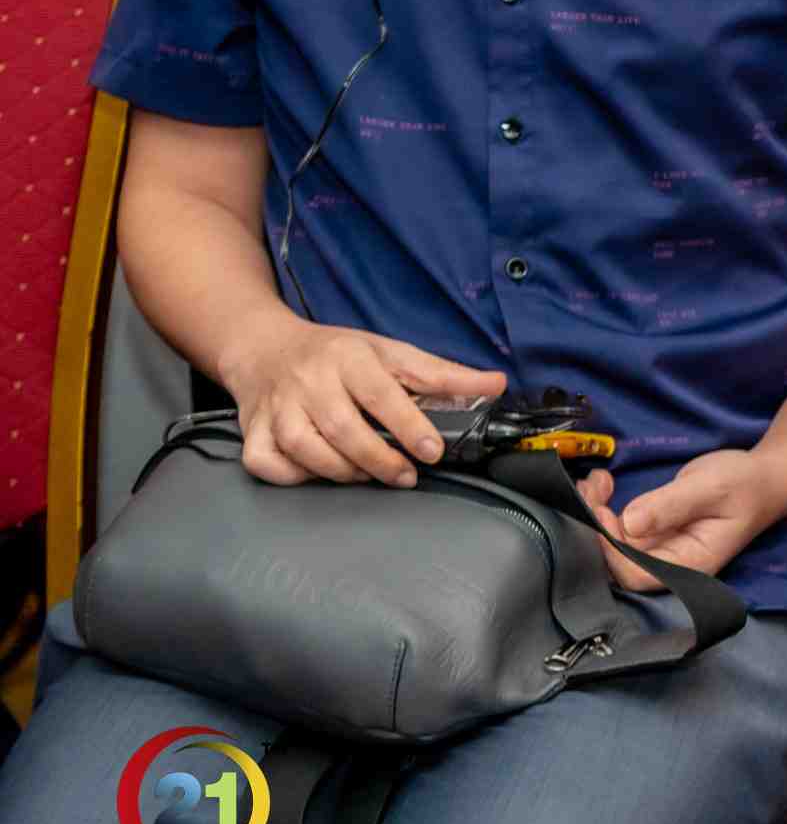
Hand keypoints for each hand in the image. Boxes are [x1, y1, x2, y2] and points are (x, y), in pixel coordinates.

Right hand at [223, 313, 508, 488]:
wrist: (264, 347)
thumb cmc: (337, 353)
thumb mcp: (390, 352)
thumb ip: (442, 373)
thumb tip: (497, 384)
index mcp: (348, 357)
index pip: (381, 393)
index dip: (409, 425)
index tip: (432, 450)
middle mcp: (310, 381)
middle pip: (344, 428)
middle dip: (380, 460)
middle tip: (407, 475)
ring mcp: (277, 407)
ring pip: (305, 449)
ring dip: (343, 471)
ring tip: (371, 476)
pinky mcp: (252, 429)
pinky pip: (267, 462)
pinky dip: (293, 476)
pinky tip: (320, 475)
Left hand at [575, 450, 786, 590]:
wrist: (762, 479)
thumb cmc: (745, 484)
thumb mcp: (711, 488)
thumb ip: (671, 505)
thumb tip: (628, 522)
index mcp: (689, 565)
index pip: (637, 574)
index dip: (612, 550)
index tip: (603, 513)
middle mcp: (669, 565)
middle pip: (617, 564)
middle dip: (595, 528)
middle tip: (590, 488)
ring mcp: (658, 550)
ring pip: (611, 545)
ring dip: (594, 513)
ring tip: (596, 480)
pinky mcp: (651, 535)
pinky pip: (618, 530)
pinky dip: (603, 507)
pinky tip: (604, 482)